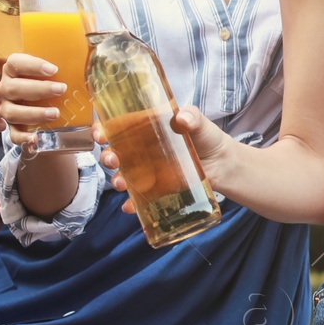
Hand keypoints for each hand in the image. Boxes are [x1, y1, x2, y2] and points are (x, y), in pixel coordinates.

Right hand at [0, 53, 67, 151]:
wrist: (46, 107)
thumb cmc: (52, 84)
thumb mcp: (58, 72)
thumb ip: (72, 64)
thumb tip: (93, 50)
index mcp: (14, 70)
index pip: (15, 63)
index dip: (32, 65)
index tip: (54, 69)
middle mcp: (7, 89)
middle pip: (14, 88)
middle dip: (38, 89)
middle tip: (62, 89)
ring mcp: (7, 108)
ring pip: (12, 112)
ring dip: (34, 113)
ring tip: (56, 114)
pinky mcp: (12, 128)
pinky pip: (13, 135)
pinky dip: (23, 138)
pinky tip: (36, 139)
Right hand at [97, 104, 228, 214]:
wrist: (223, 164)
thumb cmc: (207, 137)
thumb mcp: (199, 122)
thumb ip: (191, 116)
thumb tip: (182, 118)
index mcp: (145, 129)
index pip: (117, 127)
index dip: (103, 129)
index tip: (100, 134)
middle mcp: (141, 150)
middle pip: (115, 153)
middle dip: (107, 157)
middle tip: (112, 160)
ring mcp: (148, 171)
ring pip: (123, 175)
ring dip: (117, 180)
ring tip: (121, 184)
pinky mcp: (156, 188)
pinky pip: (139, 198)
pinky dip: (132, 204)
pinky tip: (131, 207)